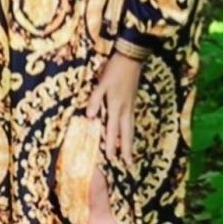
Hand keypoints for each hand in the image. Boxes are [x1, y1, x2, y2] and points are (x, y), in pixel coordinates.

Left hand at [86, 52, 142, 167]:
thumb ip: (95, 100)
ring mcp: (130, 106)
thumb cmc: (114, 70)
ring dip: (130, 143)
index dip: (110, 144)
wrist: (131, 58)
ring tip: (130, 155)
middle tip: (128, 164)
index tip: (110, 158)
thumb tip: (89, 116)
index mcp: (116, 106)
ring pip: (130, 129)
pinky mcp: (132, 103)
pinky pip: (131, 122)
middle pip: (126, 134)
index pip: (112, 129)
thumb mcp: (101, 83)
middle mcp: (125, 110)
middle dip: (126, 150)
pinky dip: (130, 132)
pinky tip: (129, 135)